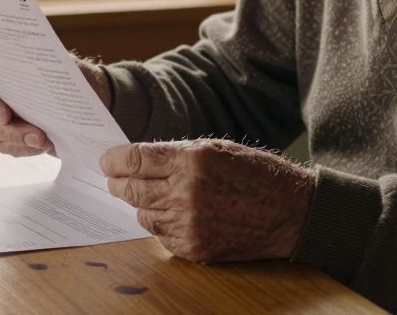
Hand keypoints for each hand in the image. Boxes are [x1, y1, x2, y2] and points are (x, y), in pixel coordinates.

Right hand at [0, 62, 54, 156]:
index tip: (5, 115)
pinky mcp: (5, 133)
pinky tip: (42, 146)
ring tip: (44, 142)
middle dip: (11, 129)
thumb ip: (49, 63)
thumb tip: (54, 69)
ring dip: (20, 141)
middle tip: (36, 136)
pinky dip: (24, 149)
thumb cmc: (63, 70)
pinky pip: (7, 146)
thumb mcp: (57, 61)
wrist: (74, 91)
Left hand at [100, 139, 315, 261]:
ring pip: (143, 214)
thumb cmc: (254, 174)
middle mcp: (187, 192)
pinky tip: (176, 214)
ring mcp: (189, 224)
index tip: (107, 161)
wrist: (289, 212)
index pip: (134, 160)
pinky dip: (162, 224)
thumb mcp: (215, 148)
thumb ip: (174, 153)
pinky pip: (160, 235)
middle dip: (118, 183)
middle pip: (131, 189)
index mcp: (192, 160)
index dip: (114, 160)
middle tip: (115, 179)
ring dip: (143, 204)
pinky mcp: (194, 248)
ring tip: (155, 195)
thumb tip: (135, 159)